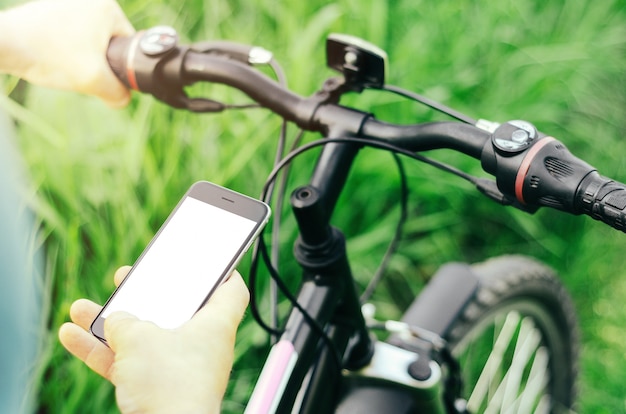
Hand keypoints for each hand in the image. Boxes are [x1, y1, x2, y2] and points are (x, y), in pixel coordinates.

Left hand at [1, 0, 134, 106]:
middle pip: (110, 43)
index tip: (103, 76)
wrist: (4, 44)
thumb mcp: (94, 81)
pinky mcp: (51, 8)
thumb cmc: (50, 56)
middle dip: (100, 62)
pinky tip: (53, 56)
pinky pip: (71, 35)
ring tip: (64, 63)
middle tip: (82, 72)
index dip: (122, 68)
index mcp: (108, 8)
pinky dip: (65, 49)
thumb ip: (118, 93)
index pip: (130, 46)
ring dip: (82, 57)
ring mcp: (69, 1)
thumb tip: (123, 98)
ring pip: (90, 41)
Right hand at [59, 266, 249, 413]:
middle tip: (128, 278)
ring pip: (144, 337)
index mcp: (214, 324)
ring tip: (82, 307)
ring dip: (111, 323)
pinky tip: (71, 335)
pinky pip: (128, 363)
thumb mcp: (141, 337)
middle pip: (175, 310)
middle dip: (146, 294)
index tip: (209, 261)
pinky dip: (102, 351)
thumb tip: (116, 321)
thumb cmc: (170, 382)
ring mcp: (178, 368)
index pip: (231, 290)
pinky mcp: (157, 390)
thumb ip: (125, 321)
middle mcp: (200, 345)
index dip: (223, 271)